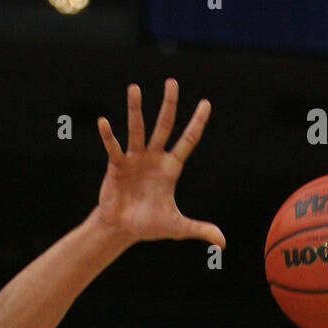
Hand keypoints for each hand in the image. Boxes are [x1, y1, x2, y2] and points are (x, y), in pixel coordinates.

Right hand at [94, 80, 224, 247]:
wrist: (123, 229)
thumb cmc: (150, 225)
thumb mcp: (177, 227)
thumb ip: (200, 230)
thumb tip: (223, 244)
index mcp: (170, 168)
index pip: (187, 141)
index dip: (197, 123)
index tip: (206, 103)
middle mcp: (154, 157)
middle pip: (164, 125)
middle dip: (169, 105)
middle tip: (172, 82)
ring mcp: (135, 158)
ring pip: (137, 129)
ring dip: (135, 109)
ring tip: (134, 87)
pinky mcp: (117, 165)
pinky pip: (114, 147)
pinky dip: (109, 136)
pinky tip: (104, 122)